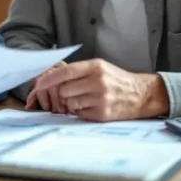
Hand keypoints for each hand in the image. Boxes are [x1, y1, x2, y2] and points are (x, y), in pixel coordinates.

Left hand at [33, 59, 168, 121]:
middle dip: (63, 93)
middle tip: (71, 93)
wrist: (141, 95)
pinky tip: (92, 107)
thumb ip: (79, 71)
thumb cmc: (116, 80)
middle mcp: (98, 81)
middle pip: (64, 90)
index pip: (66, 71)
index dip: (50, 78)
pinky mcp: (102, 114)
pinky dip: (81, 112)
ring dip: (72, 103)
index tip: (39, 83)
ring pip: (70, 103)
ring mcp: (100, 99)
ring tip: (84, 99)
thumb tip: (52, 76)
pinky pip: (79, 114)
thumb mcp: (100, 67)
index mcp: (96, 67)